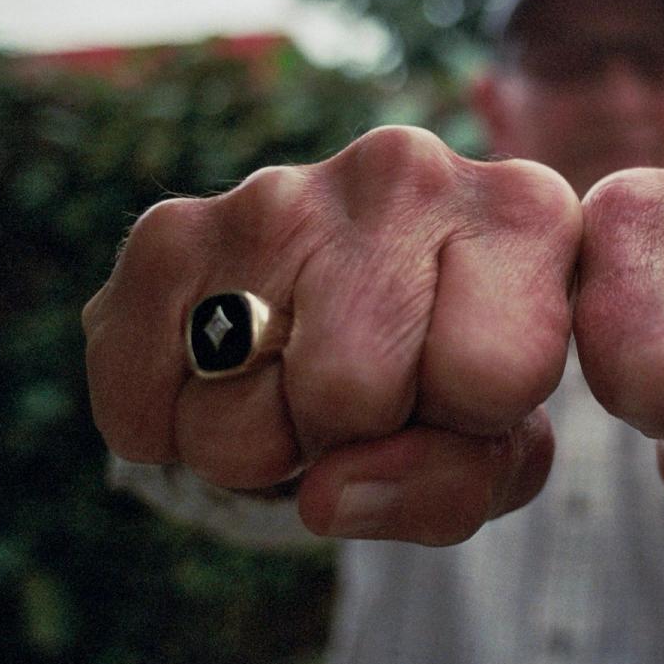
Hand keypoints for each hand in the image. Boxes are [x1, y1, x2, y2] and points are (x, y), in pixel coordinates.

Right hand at [83, 126, 580, 544]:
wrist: (350, 319)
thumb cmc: (453, 387)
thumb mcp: (498, 451)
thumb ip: (460, 483)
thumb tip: (327, 493)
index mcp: (523, 212)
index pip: (492, 374)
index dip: (473, 428)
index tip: (468, 396)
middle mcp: (407, 170)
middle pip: (352, 394)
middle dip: (356, 439)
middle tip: (374, 401)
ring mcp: (279, 191)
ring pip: (240, 422)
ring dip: (263, 446)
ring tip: (300, 385)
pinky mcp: (172, 230)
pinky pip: (140, 401)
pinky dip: (170, 431)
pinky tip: (222, 379)